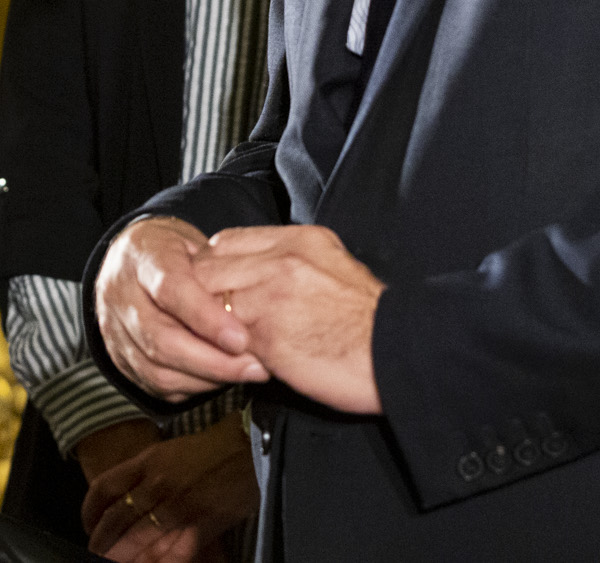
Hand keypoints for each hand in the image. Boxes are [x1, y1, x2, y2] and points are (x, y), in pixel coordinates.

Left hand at [81, 418, 259, 561]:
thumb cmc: (209, 449)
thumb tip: (121, 500)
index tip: (88, 525)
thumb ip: (143, 474)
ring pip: (137, 541)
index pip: (103, 489)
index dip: (89, 513)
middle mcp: (157, 484)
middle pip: (116, 521)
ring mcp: (178, 506)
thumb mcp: (168, 451)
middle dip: (102, 544)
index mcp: (148, 461)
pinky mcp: (199, 525)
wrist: (249, 447)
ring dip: (121, 558)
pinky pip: (170, 554)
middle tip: (96, 554)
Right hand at [96, 217, 268, 401]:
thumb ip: (219, 271)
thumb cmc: (173, 251)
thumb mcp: (196, 243)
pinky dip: (192, 386)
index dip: (206, 318)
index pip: (171, 289)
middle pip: (162, 339)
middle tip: (255, 366)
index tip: (241, 339)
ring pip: (158, 369)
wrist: (130, 260)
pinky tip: (219, 378)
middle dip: (213, 360)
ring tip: (245, 373)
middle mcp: (120, 295)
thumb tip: (258, 306)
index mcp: (143, 257)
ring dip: (206, 378)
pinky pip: (156, 385)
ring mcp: (114, 330)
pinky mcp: (119, 358)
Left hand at [195, 225, 383, 414]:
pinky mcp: (268, 337)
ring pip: (210, 305)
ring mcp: (272, 297)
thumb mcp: (337, 266)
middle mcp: (282, 260)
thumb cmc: (371, 321)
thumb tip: (269, 273)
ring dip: (208, 326)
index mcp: (301, 240)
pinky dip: (221, 352)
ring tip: (218, 342)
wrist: (398, 352)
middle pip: (209, 268)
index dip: (214, 265)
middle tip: (206, 319)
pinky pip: (224, 342)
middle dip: (201, 295)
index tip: (217, 287)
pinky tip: (233, 361)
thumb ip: (298, 264)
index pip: (228, 240)